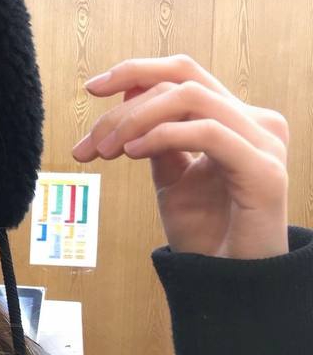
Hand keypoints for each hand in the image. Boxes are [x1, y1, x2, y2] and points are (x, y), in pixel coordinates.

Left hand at [70, 54, 288, 258]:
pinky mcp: (263, 169)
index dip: (135, 72)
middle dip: (128, 98)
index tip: (92, 90)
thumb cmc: (205, 234)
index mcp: (235, 119)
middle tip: (92, 137)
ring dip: (137, 119)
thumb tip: (127, 96)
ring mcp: (263, 142)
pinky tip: (132, 153)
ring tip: (107, 150)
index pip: (185, 73)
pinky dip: (162, 135)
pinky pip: (207, 132)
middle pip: (184, 77)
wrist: (227, 283)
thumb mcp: (171, 177)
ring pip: (191, 98)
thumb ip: (155, 137)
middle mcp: (255, 122)